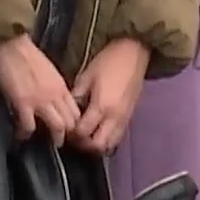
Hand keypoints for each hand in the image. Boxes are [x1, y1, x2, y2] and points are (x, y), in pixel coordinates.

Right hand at [0, 34, 81, 144]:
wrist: (10, 45)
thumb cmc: (26, 54)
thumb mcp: (49, 71)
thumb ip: (54, 87)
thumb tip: (55, 99)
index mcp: (61, 86)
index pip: (76, 111)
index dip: (75, 124)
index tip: (70, 130)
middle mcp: (55, 95)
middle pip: (71, 121)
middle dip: (69, 134)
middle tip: (62, 140)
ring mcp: (40, 100)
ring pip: (57, 126)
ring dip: (54, 138)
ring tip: (49, 144)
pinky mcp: (23, 103)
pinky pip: (29, 125)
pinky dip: (26, 133)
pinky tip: (23, 134)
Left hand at [70, 38, 151, 153]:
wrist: (134, 53)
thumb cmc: (109, 61)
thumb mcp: (86, 76)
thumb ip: (77, 96)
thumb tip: (69, 111)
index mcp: (102, 106)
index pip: (84, 132)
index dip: (72, 135)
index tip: (65, 129)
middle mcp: (114, 117)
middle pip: (98, 145)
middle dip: (84, 145)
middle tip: (75, 137)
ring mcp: (124, 119)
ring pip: (109, 145)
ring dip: (96, 144)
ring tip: (87, 135)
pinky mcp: (129, 117)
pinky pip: (117, 137)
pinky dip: (106, 139)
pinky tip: (98, 130)